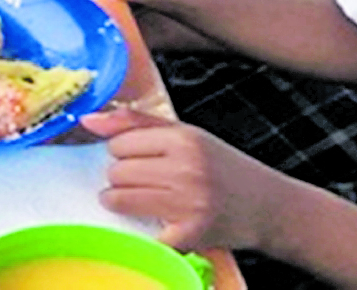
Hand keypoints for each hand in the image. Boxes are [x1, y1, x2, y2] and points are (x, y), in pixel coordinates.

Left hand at [85, 107, 290, 253]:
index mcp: (185, 139)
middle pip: (116, 171)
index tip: (137, 158)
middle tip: (144, 182)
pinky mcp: (189, 236)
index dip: (123, 151)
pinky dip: (142, 230)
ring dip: (122, 200)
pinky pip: (140, 232)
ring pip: (119, 198)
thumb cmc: (222, 167)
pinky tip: (156, 223)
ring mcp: (188, 204)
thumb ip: (135, 122)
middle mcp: (186, 169)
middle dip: (121, 177)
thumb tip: (87, 120)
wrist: (269, 207)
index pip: (120, 142)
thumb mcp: (186, 133)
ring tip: (144, 199)